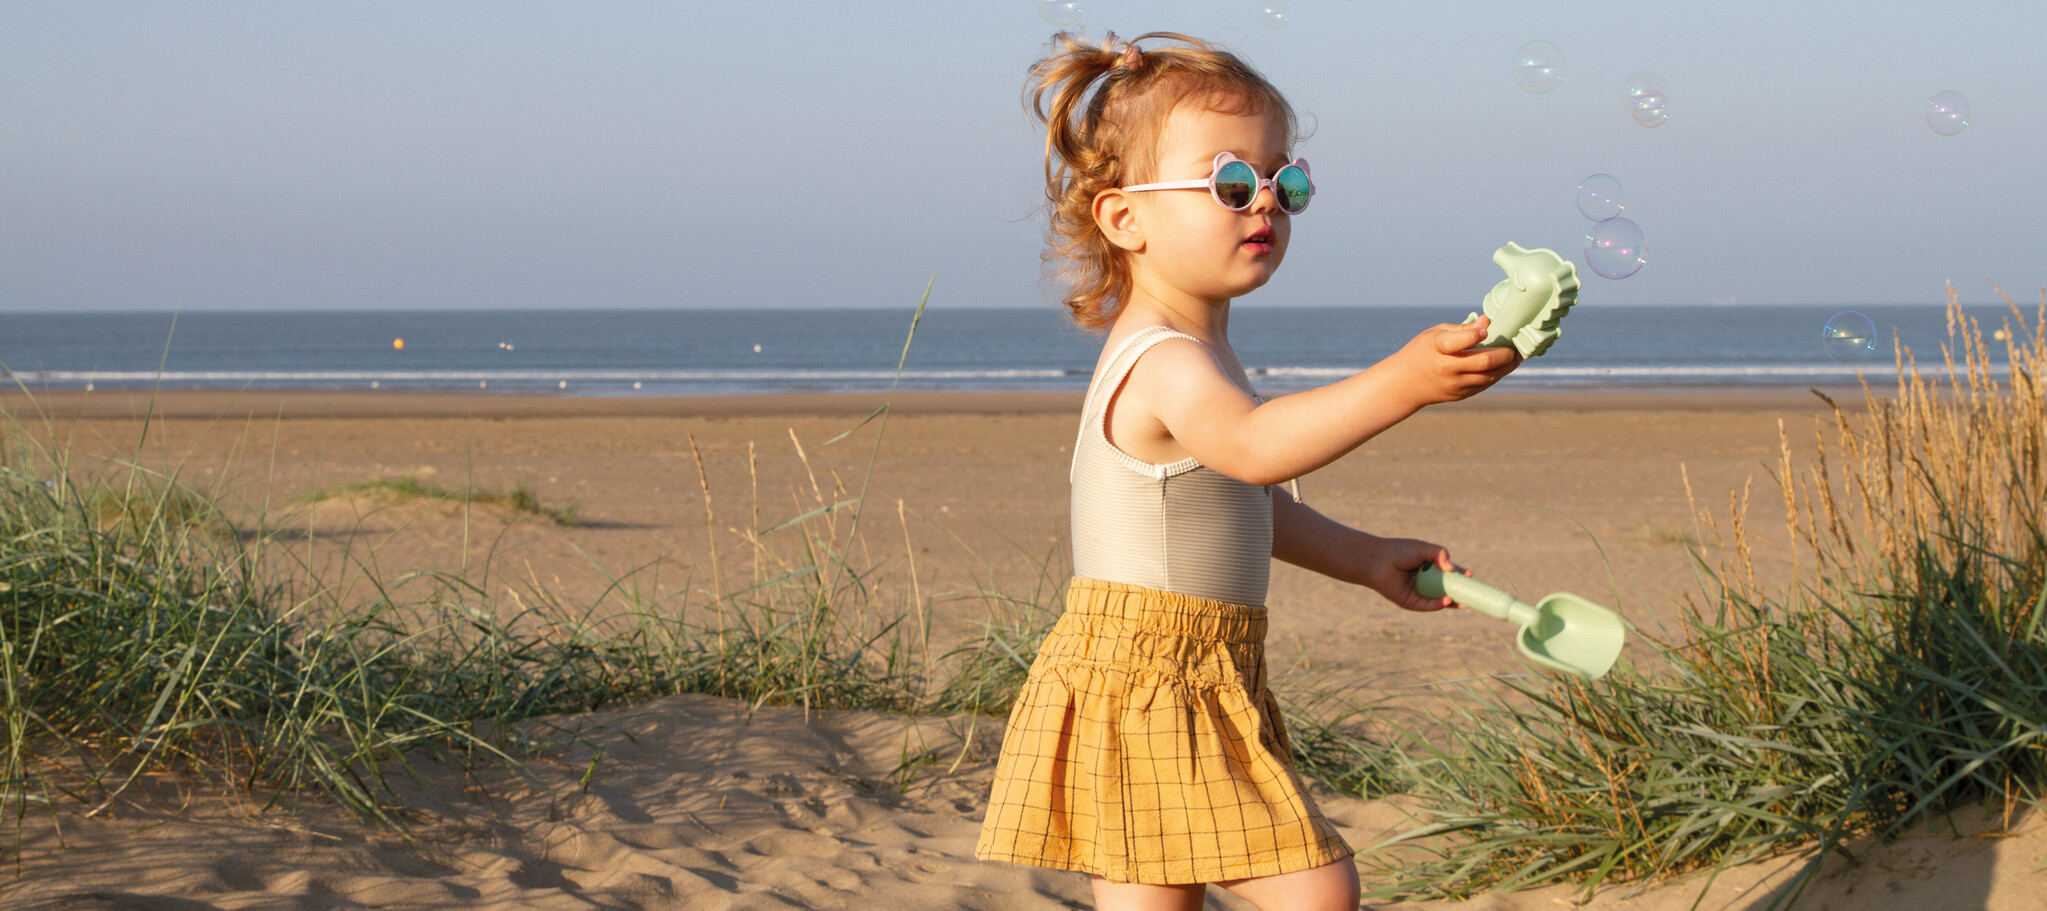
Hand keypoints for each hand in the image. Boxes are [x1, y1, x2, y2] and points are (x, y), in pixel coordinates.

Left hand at [1362, 539, 1467, 611]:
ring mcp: (1420, 592)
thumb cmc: (1399, 551)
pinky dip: (1438, 604)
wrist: (1377, 561)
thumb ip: (1440, 554)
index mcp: (1430, 567)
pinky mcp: (1412, 602)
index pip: (1449, 573)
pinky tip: (1447, 600)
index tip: (1469, 575)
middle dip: (1461, 592)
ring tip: (1466, 602)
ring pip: (1440, 600)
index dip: (1459, 575)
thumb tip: (1452, 568)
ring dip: (1454, 602)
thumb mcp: (1423, 549)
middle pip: (1447, 588)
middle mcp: (1426, 581)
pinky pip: (1428, 605)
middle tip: (1474, 592)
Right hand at [1385, 316, 1522, 406]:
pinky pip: (1485, 384)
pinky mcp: (1460, 394)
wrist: (1405, 384)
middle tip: (1514, 345)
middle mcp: (1447, 368)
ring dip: (1507, 366)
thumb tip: (1487, 322)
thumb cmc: (1422, 351)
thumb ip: (1462, 329)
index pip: (1459, 342)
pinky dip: (1497, 374)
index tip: (1487, 327)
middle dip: (1504, 353)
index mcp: (1437, 348)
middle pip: (1483, 362)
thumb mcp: (1435, 333)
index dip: (1475, 334)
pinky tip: (1505, 365)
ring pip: (1489, 376)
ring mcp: (1455, 384)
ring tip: (1517, 356)